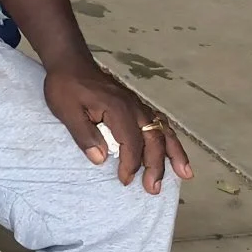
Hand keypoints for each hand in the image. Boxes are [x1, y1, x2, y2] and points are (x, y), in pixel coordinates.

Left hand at [42, 58, 193, 194]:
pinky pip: (160, 123)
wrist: (70, 62)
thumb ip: (84, 135)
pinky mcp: (137, 105)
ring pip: (163, 131)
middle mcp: (134, 107)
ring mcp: (138, 105)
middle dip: (156, 166)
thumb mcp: (66, 111)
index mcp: (118, 109)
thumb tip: (100, 159)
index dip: (131, 164)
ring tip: (185, 174)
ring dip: (174, 153)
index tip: (125, 180)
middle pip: (153, 139)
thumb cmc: (66, 87)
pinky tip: (174, 152)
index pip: (131, 142)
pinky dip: (170, 139)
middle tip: (153, 189)